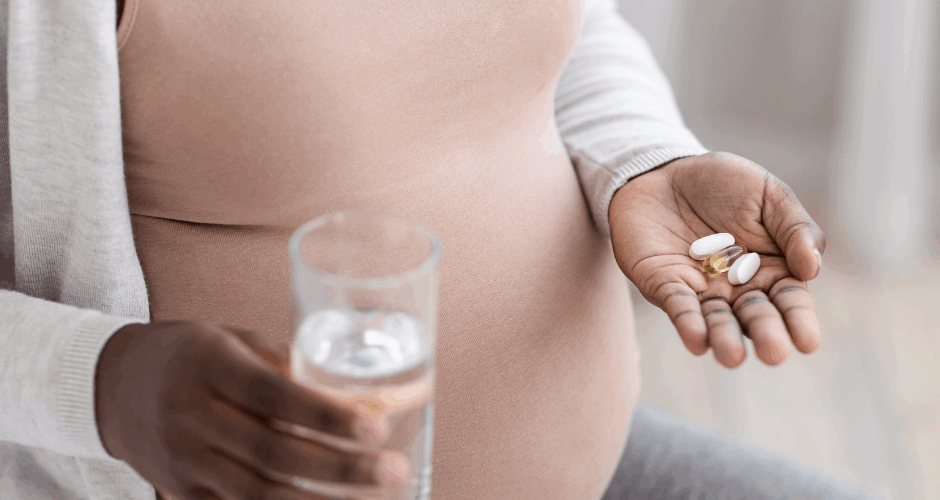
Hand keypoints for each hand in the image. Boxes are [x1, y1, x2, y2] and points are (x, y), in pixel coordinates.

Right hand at [96, 321, 411, 499]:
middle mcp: (190, 416)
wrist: (115, 387)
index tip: (376, 426)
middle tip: (391, 470)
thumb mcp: (235, 341)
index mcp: (208, 366)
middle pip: (273, 452)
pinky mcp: (180, 494)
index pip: (273, 394)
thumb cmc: (193, 355)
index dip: (326, 414)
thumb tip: (365, 391)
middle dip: (340, 467)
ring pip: (257, 494)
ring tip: (373, 498)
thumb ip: (291, 364)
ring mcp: (182, 462)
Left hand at [609, 152, 825, 367]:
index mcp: (773, 269)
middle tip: (772, 352)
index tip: (807, 342)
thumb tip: (812, 269)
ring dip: (724, 338)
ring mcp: (701, 289)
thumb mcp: (768, 194)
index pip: (790, 301)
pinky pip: (678, 306)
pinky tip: (696, 339)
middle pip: (754, 317)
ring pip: (716, 320)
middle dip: (764, 334)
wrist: (664, 171)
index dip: (799, 320)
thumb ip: (795, 227)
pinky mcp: (665, 284)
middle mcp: (738, 288)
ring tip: (732, 357)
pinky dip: (687, 322)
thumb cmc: (723, 184)